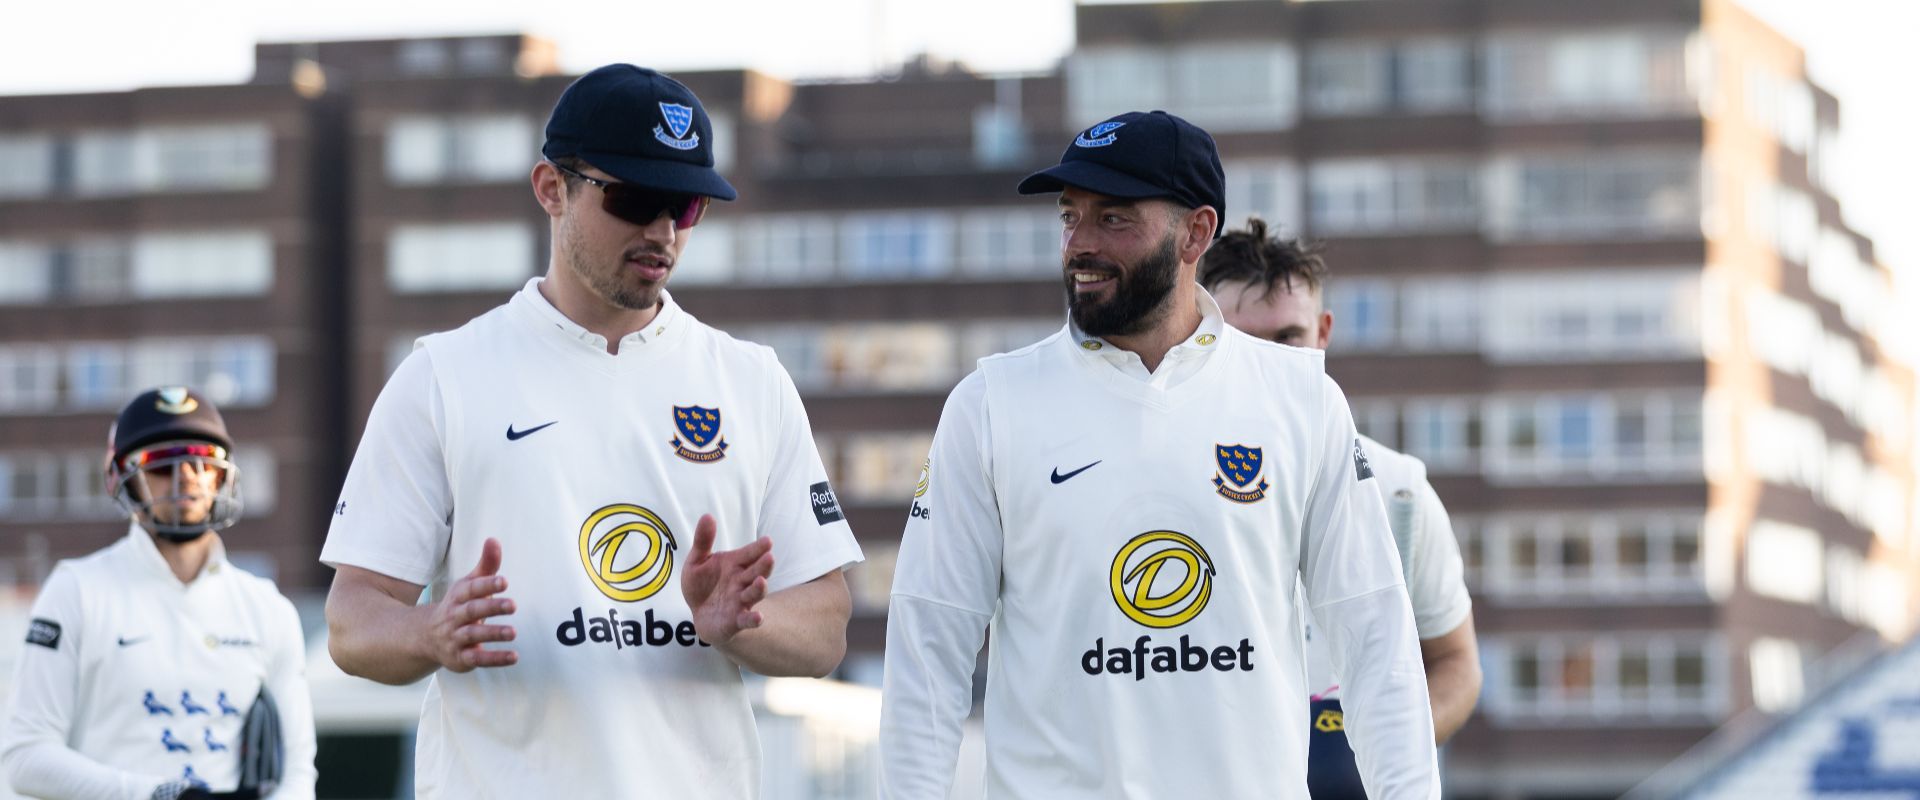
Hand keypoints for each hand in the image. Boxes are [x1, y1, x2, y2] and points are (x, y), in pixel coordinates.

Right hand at [426, 538, 516, 670]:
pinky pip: (477, 659)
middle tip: (513, 605)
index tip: (503, 581)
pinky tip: (513, 656)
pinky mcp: (460, 658)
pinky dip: (494, 659)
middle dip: (492, 607)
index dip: (486, 584)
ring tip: (513, 632)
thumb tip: (494, 540)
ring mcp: (456, 638)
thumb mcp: (469, 584)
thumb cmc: (458, 606)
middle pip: (472, 610)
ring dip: (493, 633)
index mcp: (458, 596)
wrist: (426, 636)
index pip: (471, 589)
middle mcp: (454, 616)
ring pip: (473, 635)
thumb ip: (486, 565)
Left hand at [679, 514, 774, 646]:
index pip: (750, 553)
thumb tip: (707, 515)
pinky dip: (753, 619)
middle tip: (770, 556)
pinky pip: (747, 620)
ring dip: (759, 589)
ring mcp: (741, 601)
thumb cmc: (702, 584)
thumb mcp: (697, 561)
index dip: (758, 548)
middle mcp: (742, 581)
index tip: (767, 541)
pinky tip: (758, 617)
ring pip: (754, 593)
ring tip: (761, 581)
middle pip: (756, 571)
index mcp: (735, 564)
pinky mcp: (736, 620)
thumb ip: (703, 540)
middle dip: (763, 565)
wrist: (700, 614)